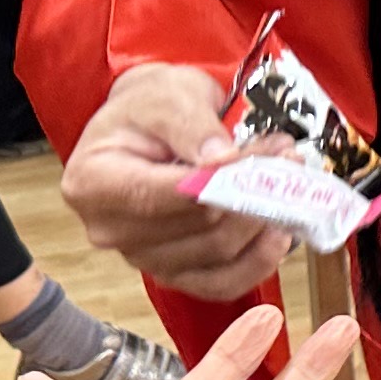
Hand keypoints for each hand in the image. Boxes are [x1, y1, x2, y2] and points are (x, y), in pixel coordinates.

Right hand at [63, 64, 308, 299]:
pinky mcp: (173, 273)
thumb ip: (192, 125)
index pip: (159, 196)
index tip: (262, 158)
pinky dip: (257, 261)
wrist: (148, 125)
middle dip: (251, 194)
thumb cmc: (151, 106)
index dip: (216, 183)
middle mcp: (110, 231)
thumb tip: (221, 160)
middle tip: (288, 158)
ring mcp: (142, 258)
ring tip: (288, 182)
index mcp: (92, 184)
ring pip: (217, 257)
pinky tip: (279, 231)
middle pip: (197, 229)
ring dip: (263, 221)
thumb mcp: (168, 95)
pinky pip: (220, 284)